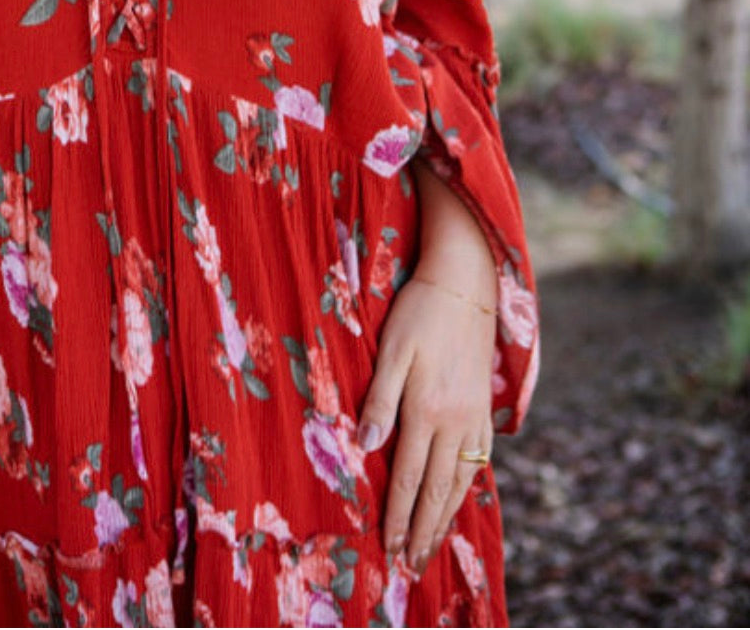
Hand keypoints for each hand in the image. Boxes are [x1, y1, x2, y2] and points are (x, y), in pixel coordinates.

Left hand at [357, 274, 495, 574]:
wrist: (466, 284)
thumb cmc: (419, 312)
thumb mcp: (391, 351)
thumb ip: (379, 400)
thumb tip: (366, 446)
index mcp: (427, 410)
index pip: (409, 477)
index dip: (398, 516)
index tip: (389, 547)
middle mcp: (456, 422)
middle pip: (438, 491)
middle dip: (423, 532)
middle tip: (412, 566)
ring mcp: (475, 417)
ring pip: (461, 482)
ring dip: (446, 519)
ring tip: (433, 547)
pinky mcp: (485, 408)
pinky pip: (478, 461)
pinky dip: (467, 488)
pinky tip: (460, 498)